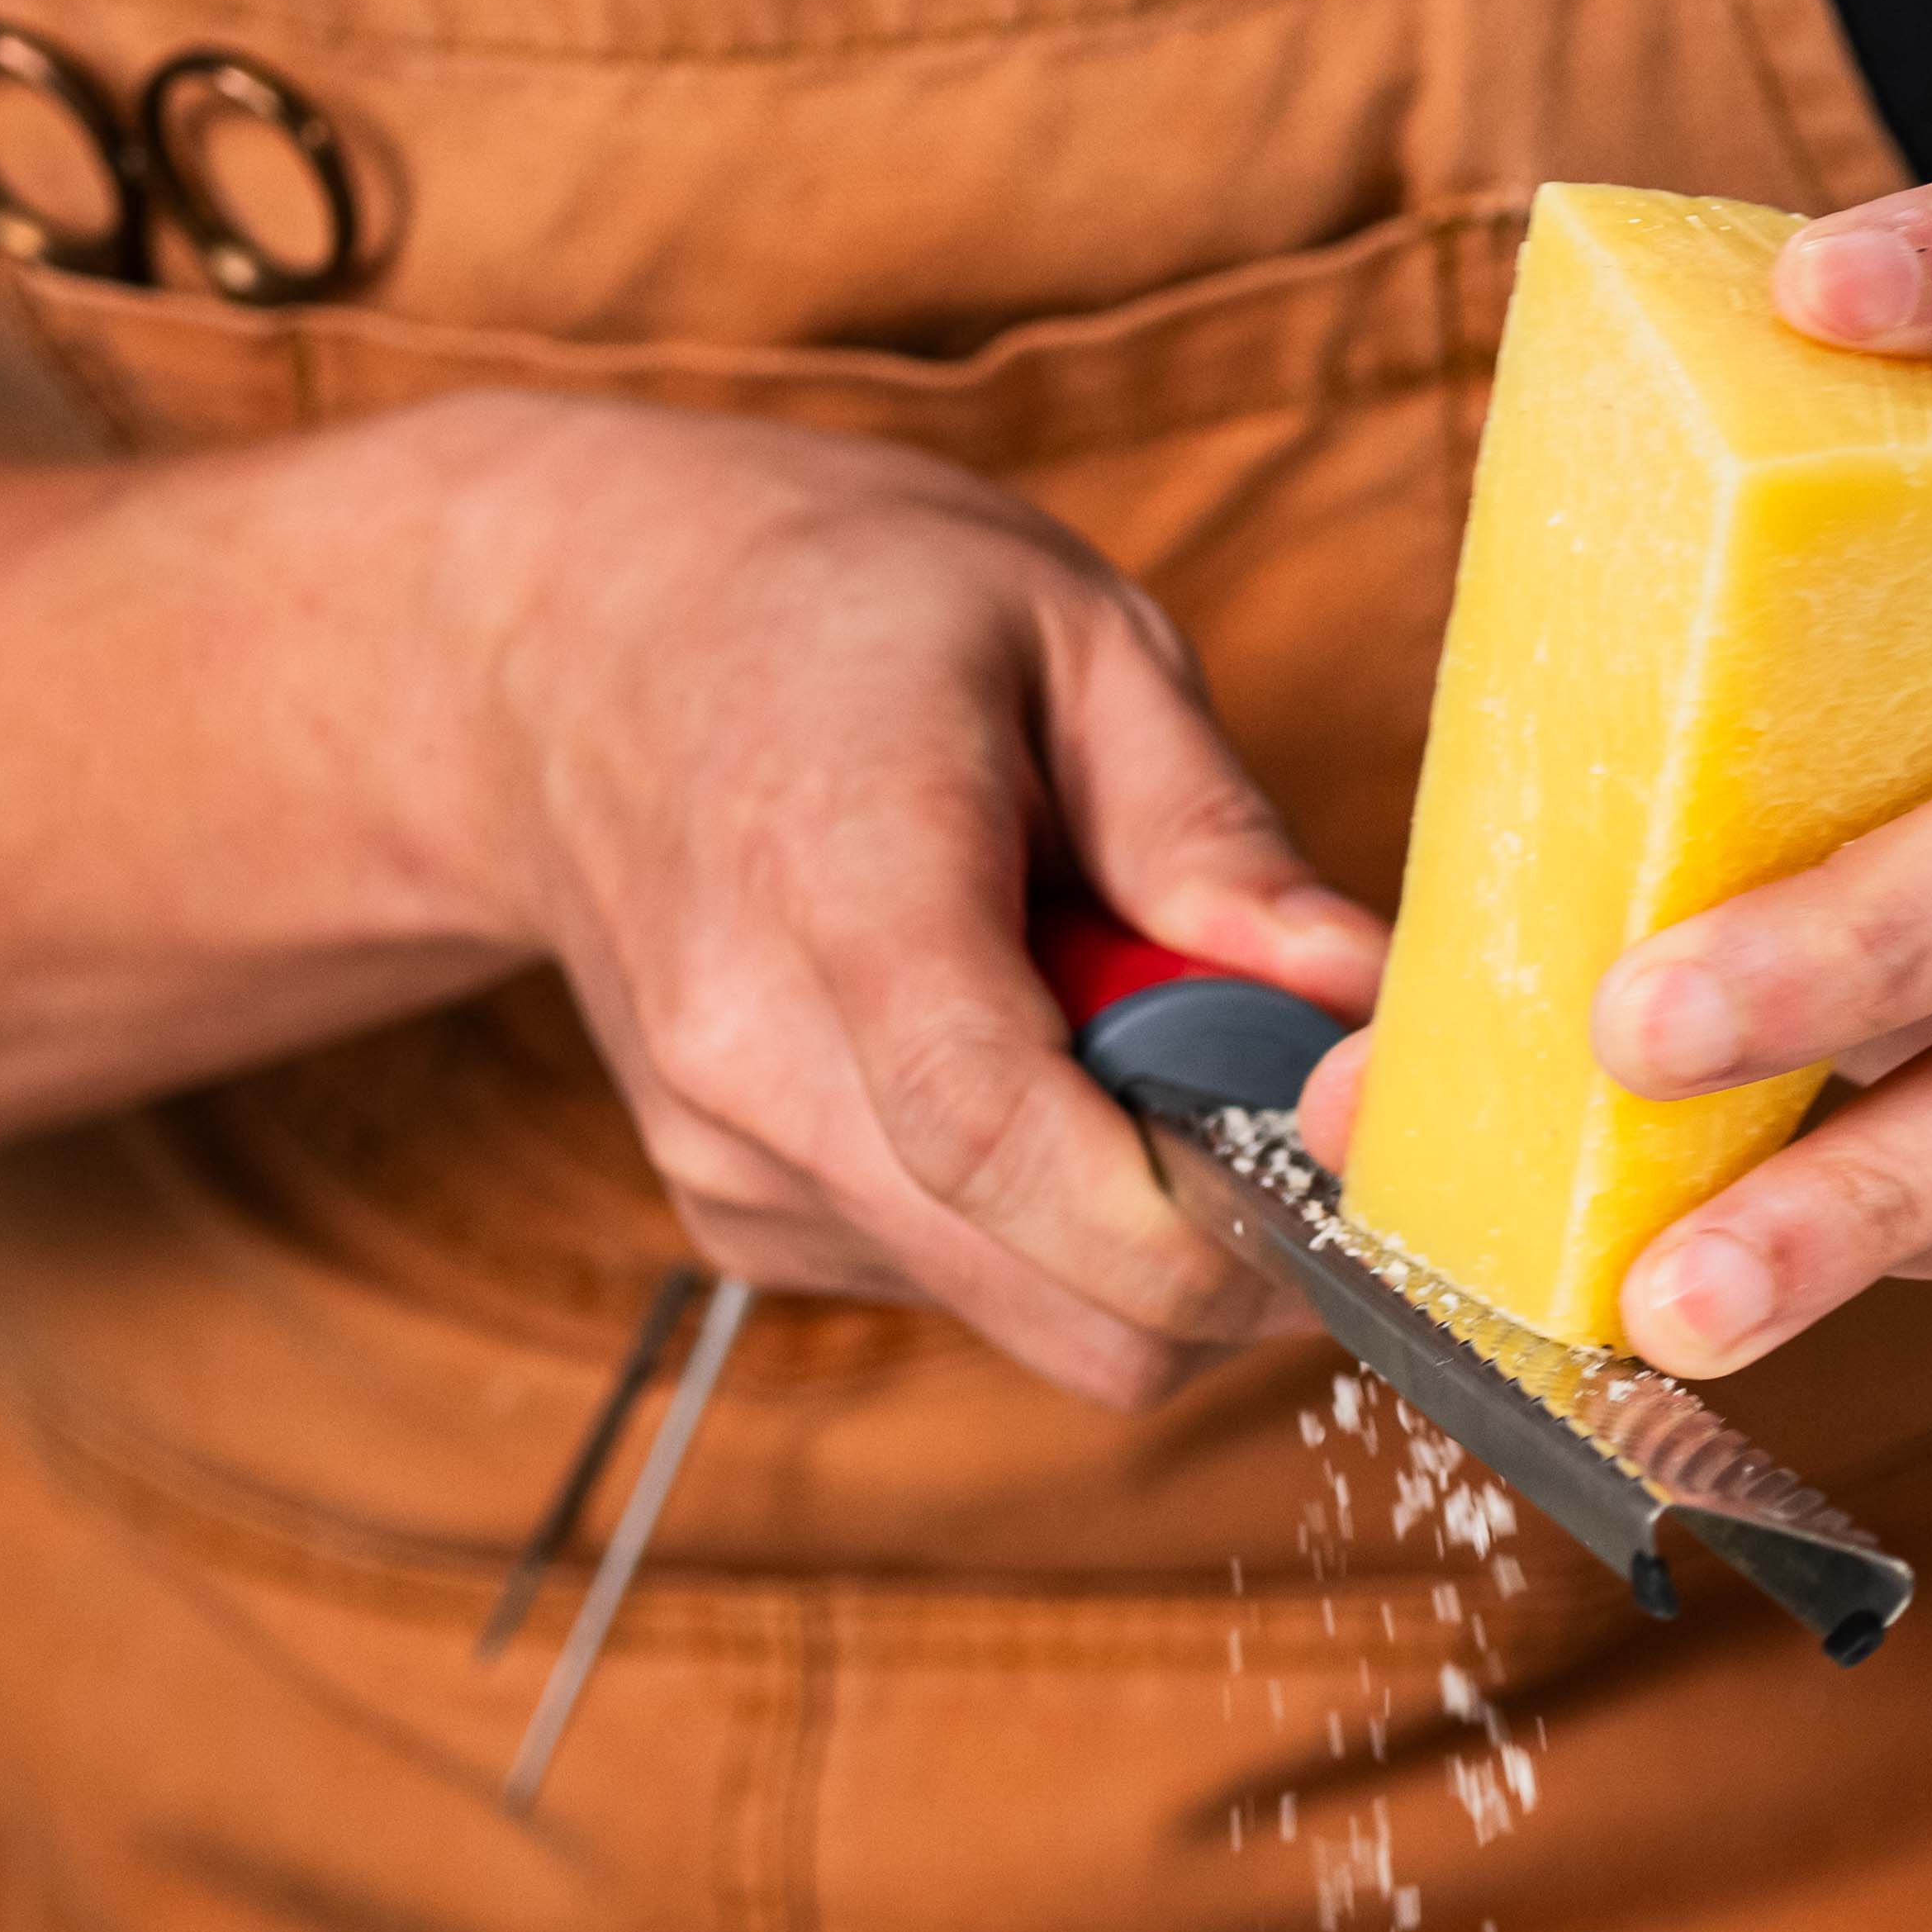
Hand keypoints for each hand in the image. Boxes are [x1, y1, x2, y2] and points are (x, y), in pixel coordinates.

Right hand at [407, 396, 1384, 1408]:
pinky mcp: (738, 1217)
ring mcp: (732, 1158)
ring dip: (1133, 1225)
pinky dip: (1040, 1216)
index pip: (1000, 1136)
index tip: (1330, 1181)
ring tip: (1104, 1024)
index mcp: (836, 881)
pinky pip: (962, 1285)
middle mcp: (753, 1058)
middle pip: (1058, 1300)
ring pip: (1031, 1319)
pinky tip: (1007, 1053)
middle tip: (1281, 1101)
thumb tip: (1363, 1002)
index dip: (1199, 1214)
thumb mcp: (1067, 633)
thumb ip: (1214, 833)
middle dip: (1226, 1250)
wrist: (568, 656)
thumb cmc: (832, 612)